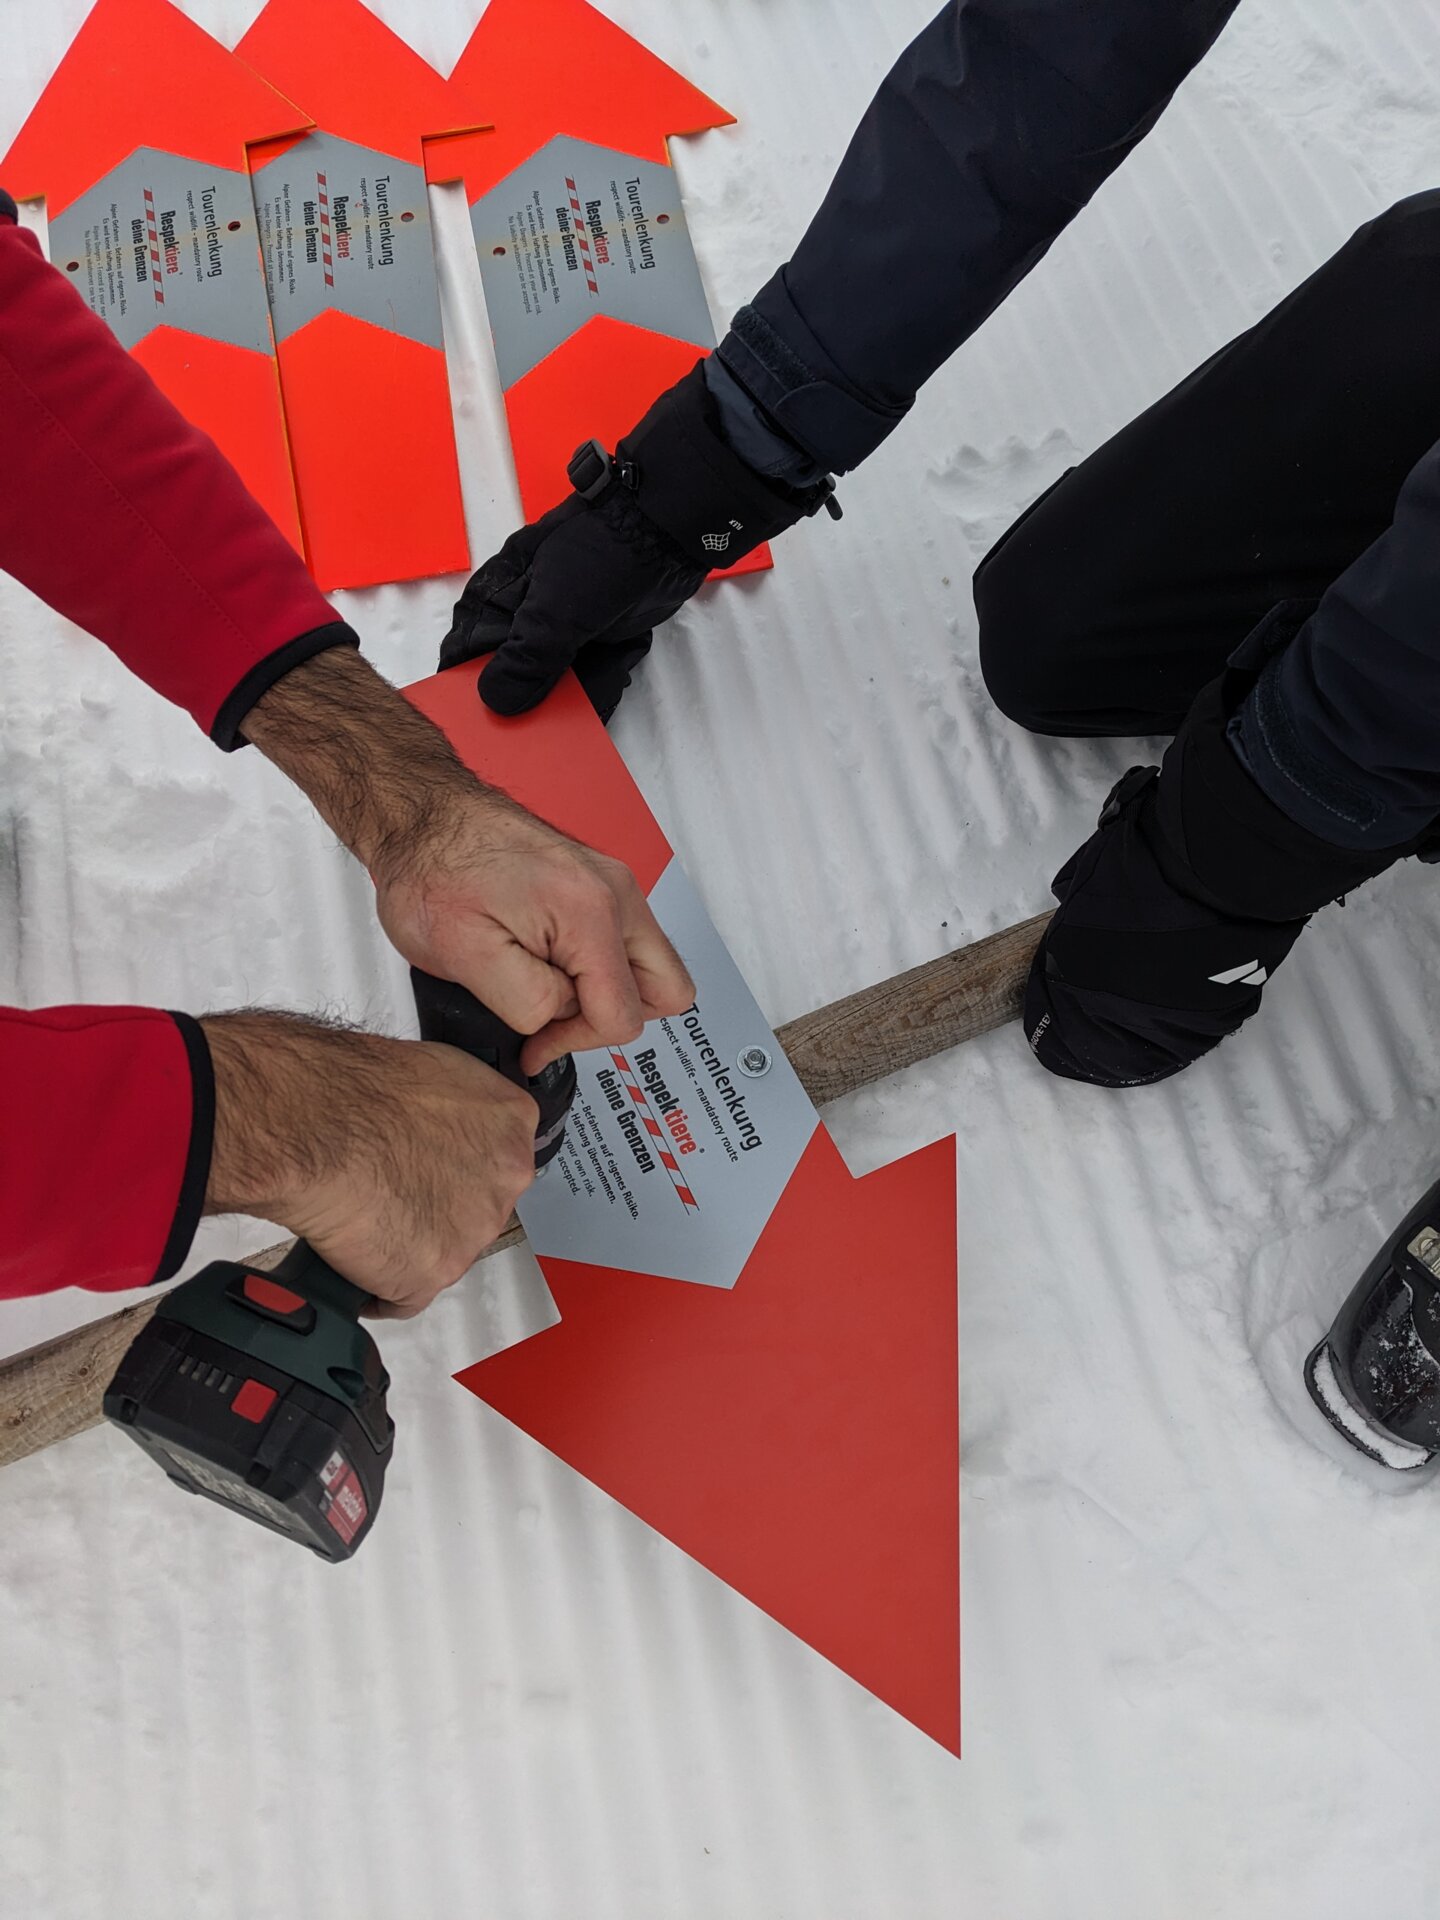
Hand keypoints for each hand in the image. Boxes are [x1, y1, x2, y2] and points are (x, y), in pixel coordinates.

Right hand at [201, 1012, 538, 1316]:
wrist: (318, 1127)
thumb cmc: (357, 1089)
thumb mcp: (432, 1069)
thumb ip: (458, 1107)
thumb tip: (441, 1122)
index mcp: (511, 1123)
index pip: (497, 1157)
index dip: (456, 1166)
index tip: (431, 1169)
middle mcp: (505, 1180)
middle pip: (476, 1208)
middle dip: (439, 1207)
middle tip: (393, 1195)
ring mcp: (473, 1232)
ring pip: (443, 1252)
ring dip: (410, 1245)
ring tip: (364, 1223)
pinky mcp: (433, 1275)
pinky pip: (405, 1295)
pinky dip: (378, 1287)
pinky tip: (353, 1262)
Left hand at [241, 648, 693, 1066]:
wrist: (424, 815)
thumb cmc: (433, 873)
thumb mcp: (464, 956)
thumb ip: (527, 1000)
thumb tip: (560, 1016)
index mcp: (591, 913)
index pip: (624, 1016)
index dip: (577, 1043)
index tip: (534, 1043)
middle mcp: (618, 894)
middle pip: (667, 990)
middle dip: (613, 1018)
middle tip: (556, 1019)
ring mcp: (615, 885)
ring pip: (649, 968)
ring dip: (605, 992)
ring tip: (544, 989)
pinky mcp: (601, 884)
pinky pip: (624, 944)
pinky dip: (595, 968)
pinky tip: (546, 964)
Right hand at [443, 362, 832, 717]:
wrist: (666, 533)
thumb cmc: (604, 551)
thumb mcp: (555, 608)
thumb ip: (526, 657)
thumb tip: (496, 701)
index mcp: (500, 594)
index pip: (467, 645)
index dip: (466, 683)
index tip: (471, 721)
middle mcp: (526, 614)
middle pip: (508, 671)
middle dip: (518, 704)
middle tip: (527, 736)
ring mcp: (562, 629)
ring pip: (548, 682)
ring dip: (559, 707)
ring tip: (568, 727)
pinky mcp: (595, 642)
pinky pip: (585, 680)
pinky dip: (591, 696)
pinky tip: (596, 710)